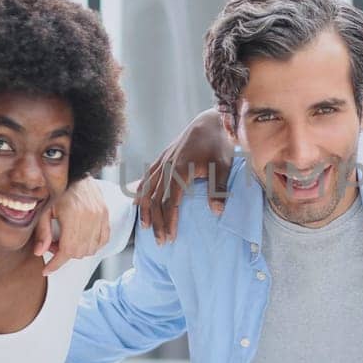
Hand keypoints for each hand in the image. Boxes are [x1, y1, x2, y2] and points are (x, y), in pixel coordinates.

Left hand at [35, 177, 112, 275]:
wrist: (76, 173)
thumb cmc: (58, 189)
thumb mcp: (44, 209)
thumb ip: (42, 231)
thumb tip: (40, 252)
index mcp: (74, 215)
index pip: (67, 250)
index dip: (56, 264)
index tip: (46, 269)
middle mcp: (90, 216)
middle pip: (79, 252)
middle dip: (63, 255)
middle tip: (53, 244)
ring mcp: (101, 216)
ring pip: (90, 249)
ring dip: (77, 251)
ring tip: (66, 239)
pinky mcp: (106, 215)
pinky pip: (102, 240)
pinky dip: (92, 245)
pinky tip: (80, 239)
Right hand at [136, 108, 233, 243]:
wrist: (212, 120)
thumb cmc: (220, 144)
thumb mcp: (223, 165)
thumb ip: (218, 189)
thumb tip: (217, 212)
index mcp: (180, 169)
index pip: (170, 201)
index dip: (169, 221)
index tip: (170, 238)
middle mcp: (167, 166)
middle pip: (155, 199)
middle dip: (157, 222)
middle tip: (161, 242)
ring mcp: (162, 161)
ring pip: (147, 189)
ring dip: (146, 210)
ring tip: (147, 228)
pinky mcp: (162, 158)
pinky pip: (147, 178)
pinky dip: (141, 192)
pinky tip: (139, 204)